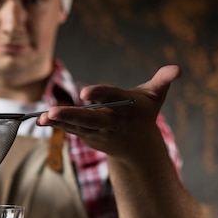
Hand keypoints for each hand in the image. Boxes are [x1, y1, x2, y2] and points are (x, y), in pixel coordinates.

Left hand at [36, 65, 181, 160]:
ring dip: (58, 123)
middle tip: (52, 112)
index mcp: (128, 108)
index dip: (99, 93)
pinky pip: (71, 130)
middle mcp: (112, 122)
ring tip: (42, 118)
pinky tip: (41, 121)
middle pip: (89, 119)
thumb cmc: (143, 114)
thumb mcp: (155, 97)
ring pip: (76, 126)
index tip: (84, 92)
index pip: (112, 97)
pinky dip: (56, 126)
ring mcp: (98, 132)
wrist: (138, 147)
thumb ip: (163, 80)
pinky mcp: (88, 137)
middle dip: (71, 116)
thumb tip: (177, 69)